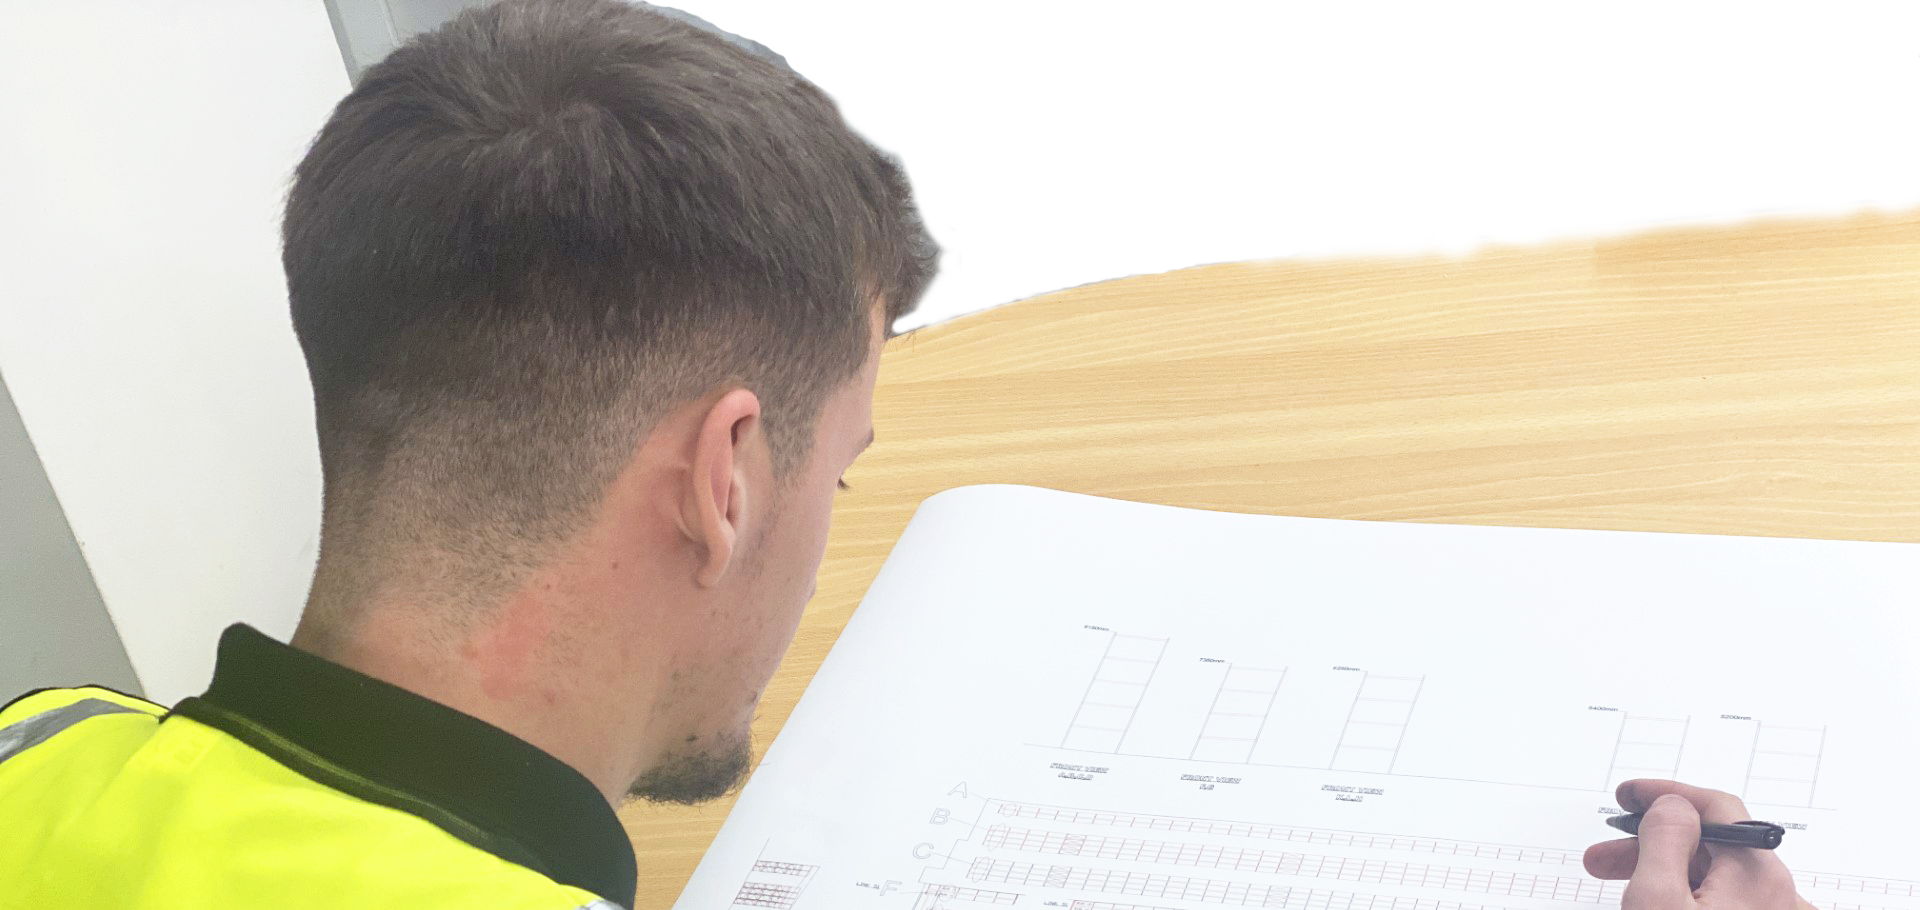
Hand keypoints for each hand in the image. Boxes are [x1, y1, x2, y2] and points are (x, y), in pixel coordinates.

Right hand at [1585, 779, 1812, 909]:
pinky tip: (1658, 901)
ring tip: (1618, 883)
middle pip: (1713, 846)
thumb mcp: (1656, 898)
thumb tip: (1672, 806)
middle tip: (1608, 852)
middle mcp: (1776, 896)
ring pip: (1715, 879)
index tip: (1629, 795)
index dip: (1666, 794)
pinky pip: (1724, 902)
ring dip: (1664, 871)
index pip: (1718, 808)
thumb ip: (1664, 840)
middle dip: (1653, 841)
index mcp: (1759, 875)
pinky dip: (1686, 895)